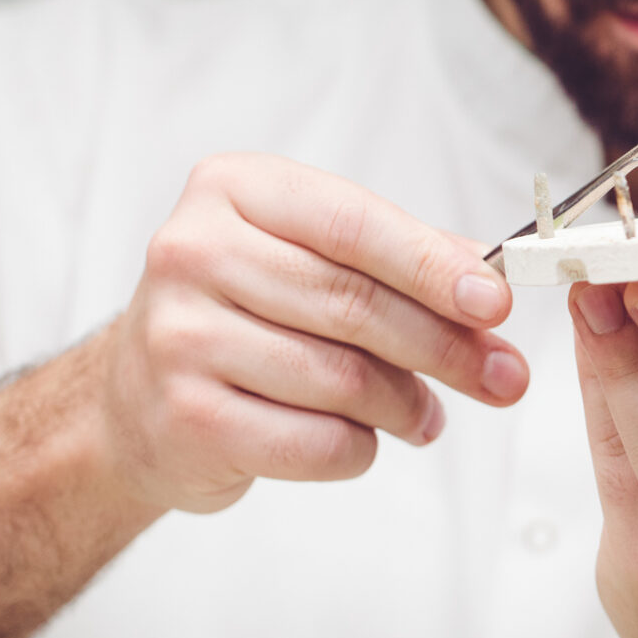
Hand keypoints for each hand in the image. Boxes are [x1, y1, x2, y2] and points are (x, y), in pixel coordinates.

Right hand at [98, 153, 528, 512]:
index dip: (434, 266)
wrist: (134, 400)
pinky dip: (359, 448)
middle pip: (352, 304)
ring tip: (427, 416)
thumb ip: (398, 259)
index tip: (497, 303)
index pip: (354, 224)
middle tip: (503, 377)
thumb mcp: (309, 256)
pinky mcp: (183, 417)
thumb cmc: (243, 313)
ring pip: (340, 378)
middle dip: (444, 346)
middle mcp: (192, 252)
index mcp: (233, 190)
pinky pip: (313, 442)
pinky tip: (363, 440)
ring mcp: (178, 337)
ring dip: (407, 405)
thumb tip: (490, 279)